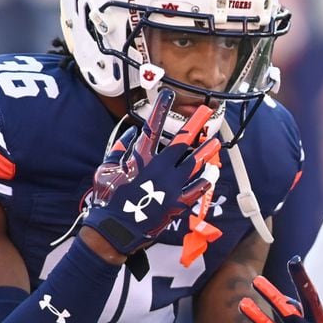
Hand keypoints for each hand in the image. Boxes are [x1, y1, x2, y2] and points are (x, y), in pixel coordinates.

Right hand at [82, 87, 219, 257]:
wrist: (115, 229)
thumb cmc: (108, 198)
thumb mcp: (107, 169)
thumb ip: (119, 148)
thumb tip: (130, 132)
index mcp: (140, 158)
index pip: (152, 127)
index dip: (160, 109)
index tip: (167, 93)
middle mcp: (159, 168)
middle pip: (181, 142)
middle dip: (195, 126)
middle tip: (206, 113)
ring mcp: (171, 185)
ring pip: (194, 164)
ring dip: (206, 151)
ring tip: (216, 141)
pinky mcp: (178, 203)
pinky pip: (197, 189)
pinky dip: (206, 180)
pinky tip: (213, 171)